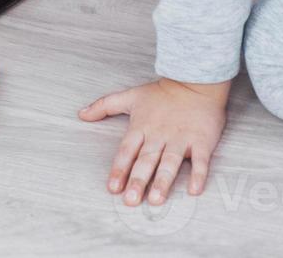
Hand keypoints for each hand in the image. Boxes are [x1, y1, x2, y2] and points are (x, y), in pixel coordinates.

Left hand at [80, 78, 229, 204]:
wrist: (195, 81)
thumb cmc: (163, 93)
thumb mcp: (130, 96)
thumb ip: (104, 105)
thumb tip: (81, 114)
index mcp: (142, 127)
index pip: (127, 151)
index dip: (119, 169)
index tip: (113, 187)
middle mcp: (160, 135)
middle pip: (147, 160)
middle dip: (138, 180)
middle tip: (131, 200)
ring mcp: (181, 138)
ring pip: (170, 162)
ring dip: (163, 181)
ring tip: (156, 199)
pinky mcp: (201, 140)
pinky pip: (201, 160)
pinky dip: (198, 175)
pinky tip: (194, 190)